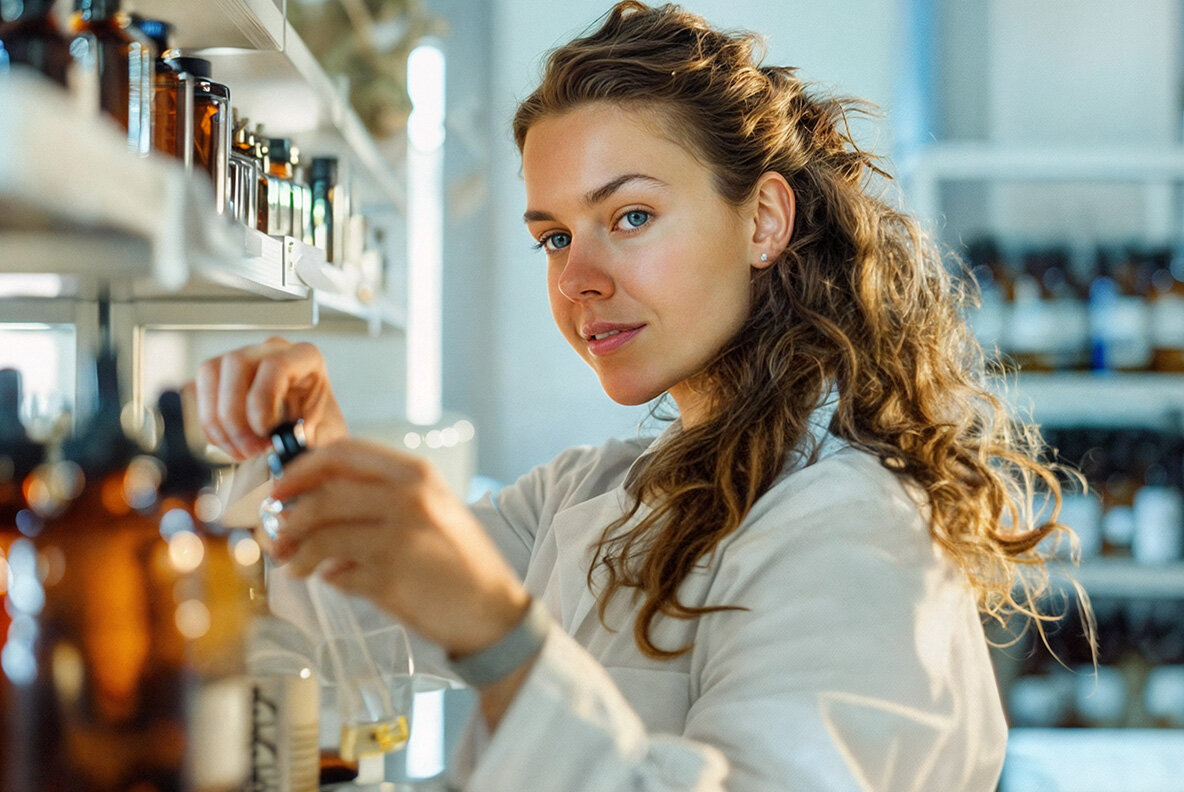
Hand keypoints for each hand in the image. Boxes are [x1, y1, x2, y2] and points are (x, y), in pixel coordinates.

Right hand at [190, 337, 348, 459]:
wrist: (311, 437)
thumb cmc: (320, 433)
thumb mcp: (327, 438)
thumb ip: (308, 440)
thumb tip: (286, 444)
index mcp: (306, 357)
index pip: (275, 366)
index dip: (262, 402)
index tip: (266, 433)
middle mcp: (273, 350)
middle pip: (236, 362)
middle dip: (235, 414)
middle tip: (250, 449)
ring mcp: (244, 358)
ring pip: (210, 373)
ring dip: (218, 421)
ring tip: (241, 451)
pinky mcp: (222, 376)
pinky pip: (199, 391)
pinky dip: (210, 425)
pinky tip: (230, 445)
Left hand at [267, 438, 530, 656]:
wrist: (492, 611)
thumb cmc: (457, 560)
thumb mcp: (431, 508)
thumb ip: (381, 495)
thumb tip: (314, 498)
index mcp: (416, 473)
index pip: (343, 453)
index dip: (302, 469)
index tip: (282, 488)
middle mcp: (408, 498)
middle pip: (323, 495)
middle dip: (289, 516)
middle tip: (279, 533)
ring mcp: (398, 538)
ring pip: (321, 535)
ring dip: (298, 552)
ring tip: (296, 565)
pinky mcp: (390, 578)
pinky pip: (337, 574)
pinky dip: (328, 578)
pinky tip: (335, 580)